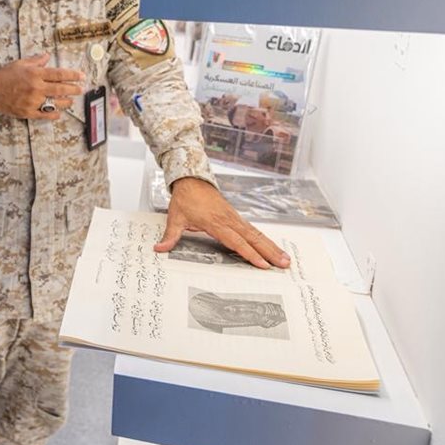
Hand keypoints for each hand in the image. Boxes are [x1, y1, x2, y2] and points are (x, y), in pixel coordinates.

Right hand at [0, 54, 83, 120]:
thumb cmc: (4, 76)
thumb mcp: (20, 64)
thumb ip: (36, 61)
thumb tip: (47, 56)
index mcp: (35, 74)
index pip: (59, 74)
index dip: (72, 75)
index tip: (81, 76)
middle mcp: (35, 88)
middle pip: (61, 89)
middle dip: (74, 89)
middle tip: (81, 89)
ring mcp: (32, 101)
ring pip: (55, 103)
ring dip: (66, 102)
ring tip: (71, 101)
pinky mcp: (28, 112)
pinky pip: (45, 115)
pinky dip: (53, 114)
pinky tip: (58, 113)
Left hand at [155, 177, 290, 268]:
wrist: (191, 180)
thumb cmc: (184, 199)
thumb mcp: (175, 218)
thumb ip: (170, 236)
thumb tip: (159, 249)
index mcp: (215, 222)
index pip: (235, 241)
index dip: (249, 254)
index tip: (262, 265)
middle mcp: (228, 220)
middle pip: (253, 238)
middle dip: (269, 252)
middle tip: (284, 264)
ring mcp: (234, 217)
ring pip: (256, 234)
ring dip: (271, 246)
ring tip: (285, 259)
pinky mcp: (235, 216)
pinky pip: (252, 229)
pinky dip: (264, 239)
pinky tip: (272, 248)